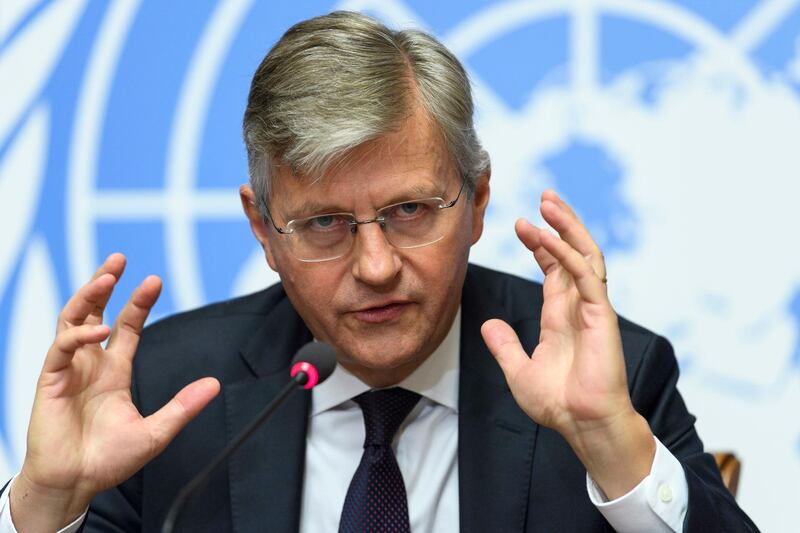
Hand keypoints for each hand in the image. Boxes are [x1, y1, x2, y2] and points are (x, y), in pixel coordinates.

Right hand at [10, 254, 219, 531]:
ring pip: (72, 320)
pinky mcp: (50, 381)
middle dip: (104, 283)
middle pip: (94, 312)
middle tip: (119, 258)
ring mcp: (68, 369)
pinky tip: (98, 331)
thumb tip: (214, 384)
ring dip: (87, 296)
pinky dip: (79, 336)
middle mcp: (90, 364)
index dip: (138, 303)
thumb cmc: (108, 461)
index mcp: (114, 372)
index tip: (154, 280)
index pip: (127, 327)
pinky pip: (61, 348)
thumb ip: (182, 407)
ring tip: (107, 276)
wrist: (76, 485)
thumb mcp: (155, 432)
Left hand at [481, 190, 654, 498]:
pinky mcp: (601, 316)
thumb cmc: (559, 404)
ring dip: (567, 228)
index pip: (555, 269)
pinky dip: (569, 255)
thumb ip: (505, 345)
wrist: (582, 426)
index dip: (541, 245)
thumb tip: (488, 325)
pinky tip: (550, 239)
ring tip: (548, 203)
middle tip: (543, 196)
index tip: (521, 225)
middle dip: (559, 223)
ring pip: (584, 255)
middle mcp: (578, 306)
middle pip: (573, 252)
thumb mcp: (519, 370)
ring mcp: (592, 308)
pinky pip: (585, 277)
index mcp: (561, 316)